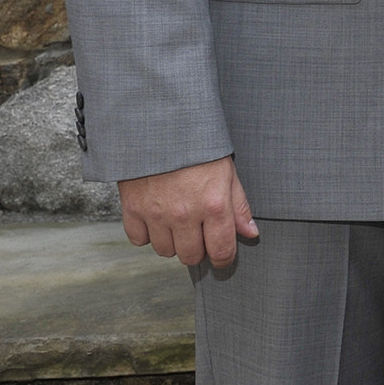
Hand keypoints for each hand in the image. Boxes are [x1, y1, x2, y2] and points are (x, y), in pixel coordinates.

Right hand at [118, 156, 257, 269]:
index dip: (224, 258)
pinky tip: (155, 218)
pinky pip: (139, 240)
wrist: (160, 125)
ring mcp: (156, 214)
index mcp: (213, 205)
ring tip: (177, 221)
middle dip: (198, 248)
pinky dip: (146, 234)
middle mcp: (185, 214)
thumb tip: (250, 233)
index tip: (222, 257)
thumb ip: (238, 206)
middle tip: (199, 232)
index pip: (221, 250)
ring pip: (165, 251)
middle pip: (191, 256)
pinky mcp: (133, 209)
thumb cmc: (196, 147)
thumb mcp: (227, 172)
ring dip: (172, 241)